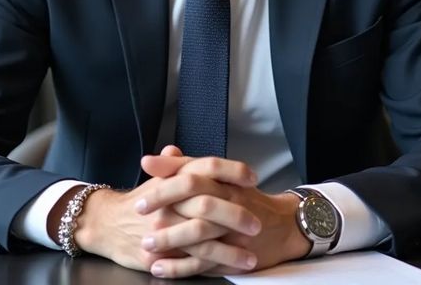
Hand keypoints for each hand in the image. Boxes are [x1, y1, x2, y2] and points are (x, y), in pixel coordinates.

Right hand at [74, 146, 259, 274]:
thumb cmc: (139, 201)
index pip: (206, 167)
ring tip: (251, 256)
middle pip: (207, 204)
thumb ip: (175, 165)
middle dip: (236, 215)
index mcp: (173, 180)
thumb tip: (179, 150)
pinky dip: (212, 268)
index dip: (231, 171)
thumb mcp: (157, 178)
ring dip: (230, 250)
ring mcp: (163, 231)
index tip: (252, 178)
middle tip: (257, 223)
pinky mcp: (158, 257)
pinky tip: (230, 269)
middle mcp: (168, 203)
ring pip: (202, 240)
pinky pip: (189, 264)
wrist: (106, 224)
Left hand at [138, 153, 309, 277]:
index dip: (167, 170)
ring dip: (169, 238)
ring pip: (198, 230)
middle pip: (193, 194)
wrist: (281, 225)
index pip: (192, 168)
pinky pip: (203, 261)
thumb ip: (190, 165)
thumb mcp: (220, 176)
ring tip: (146, 243)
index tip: (144, 172)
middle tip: (138, 209)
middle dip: (163, 201)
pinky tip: (160, 267)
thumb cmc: (245, 198)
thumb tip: (162, 153)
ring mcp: (232, 228)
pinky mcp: (232, 254)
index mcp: (223, 179)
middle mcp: (228, 198)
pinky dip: (179, 267)